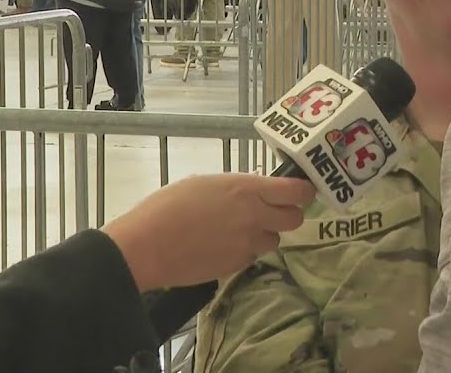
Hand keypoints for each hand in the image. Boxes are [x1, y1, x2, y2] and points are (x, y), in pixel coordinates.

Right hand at [101, 174, 315, 291]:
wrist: (147, 247)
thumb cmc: (168, 206)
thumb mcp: (205, 183)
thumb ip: (237, 188)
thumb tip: (252, 192)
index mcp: (248, 189)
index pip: (296, 192)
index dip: (303, 192)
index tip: (301, 192)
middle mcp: (256, 216)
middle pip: (295, 219)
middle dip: (288, 215)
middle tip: (272, 212)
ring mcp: (248, 244)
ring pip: (274, 240)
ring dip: (264, 234)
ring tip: (239, 230)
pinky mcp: (237, 266)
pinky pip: (253, 256)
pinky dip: (245, 250)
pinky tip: (223, 245)